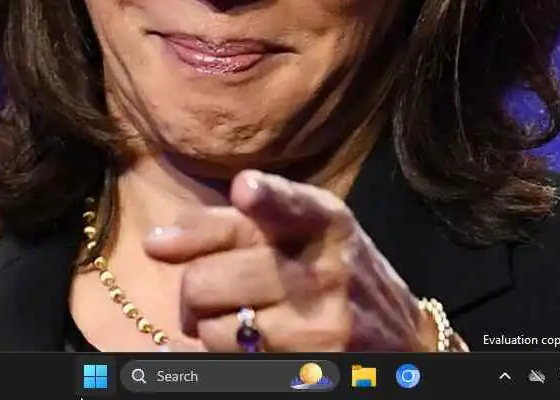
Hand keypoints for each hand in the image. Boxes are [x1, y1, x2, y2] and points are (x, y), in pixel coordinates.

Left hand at [143, 169, 457, 351]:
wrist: (402, 339)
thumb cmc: (335, 270)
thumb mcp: (308, 229)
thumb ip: (238, 222)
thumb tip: (157, 241)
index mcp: (325, 222)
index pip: (291, 205)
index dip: (266, 197)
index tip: (246, 189)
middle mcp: (326, 271)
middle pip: (212, 276)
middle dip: (192, 289)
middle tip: (204, 293)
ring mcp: (321, 326)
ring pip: (215, 329)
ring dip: (208, 328)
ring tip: (235, 320)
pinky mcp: (311, 369)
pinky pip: (231, 364)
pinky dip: (212, 357)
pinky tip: (226, 347)